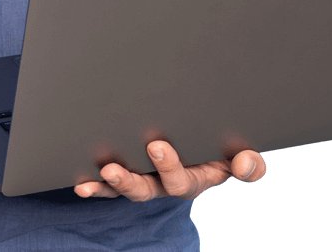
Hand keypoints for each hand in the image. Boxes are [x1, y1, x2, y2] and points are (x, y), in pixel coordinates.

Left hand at [74, 142, 265, 200]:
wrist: (196, 144)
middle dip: (153, 167)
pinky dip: (96, 186)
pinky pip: (109, 187)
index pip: (185, 179)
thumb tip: (246, 165)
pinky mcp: (126, 178)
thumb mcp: (236, 156)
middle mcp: (166, 183)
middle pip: (157, 185)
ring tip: (108, 170)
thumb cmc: (216, 149)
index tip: (159, 145)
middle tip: (151, 145)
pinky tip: (83, 184)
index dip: (173, 167)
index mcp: (194, 178)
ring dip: (118, 181)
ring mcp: (145, 182)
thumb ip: (248, 162)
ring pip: (130, 187)